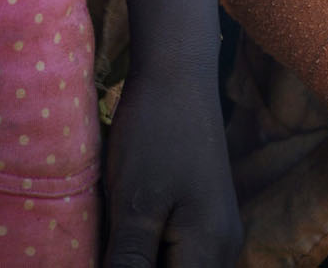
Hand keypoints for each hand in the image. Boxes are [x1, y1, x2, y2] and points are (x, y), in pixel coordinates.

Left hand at [103, 69, 240, 266]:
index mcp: (208, 251)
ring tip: (110, 243)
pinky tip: (121, 243)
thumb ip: (129, 262)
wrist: (179, 78)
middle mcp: (223, 250)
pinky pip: (178, 259)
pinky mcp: (206, 223)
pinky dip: (147, 258)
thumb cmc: (156, 134)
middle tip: (104, 247)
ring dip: (137, 264)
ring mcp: (218, 236)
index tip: (106, 256)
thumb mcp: (134, 205)